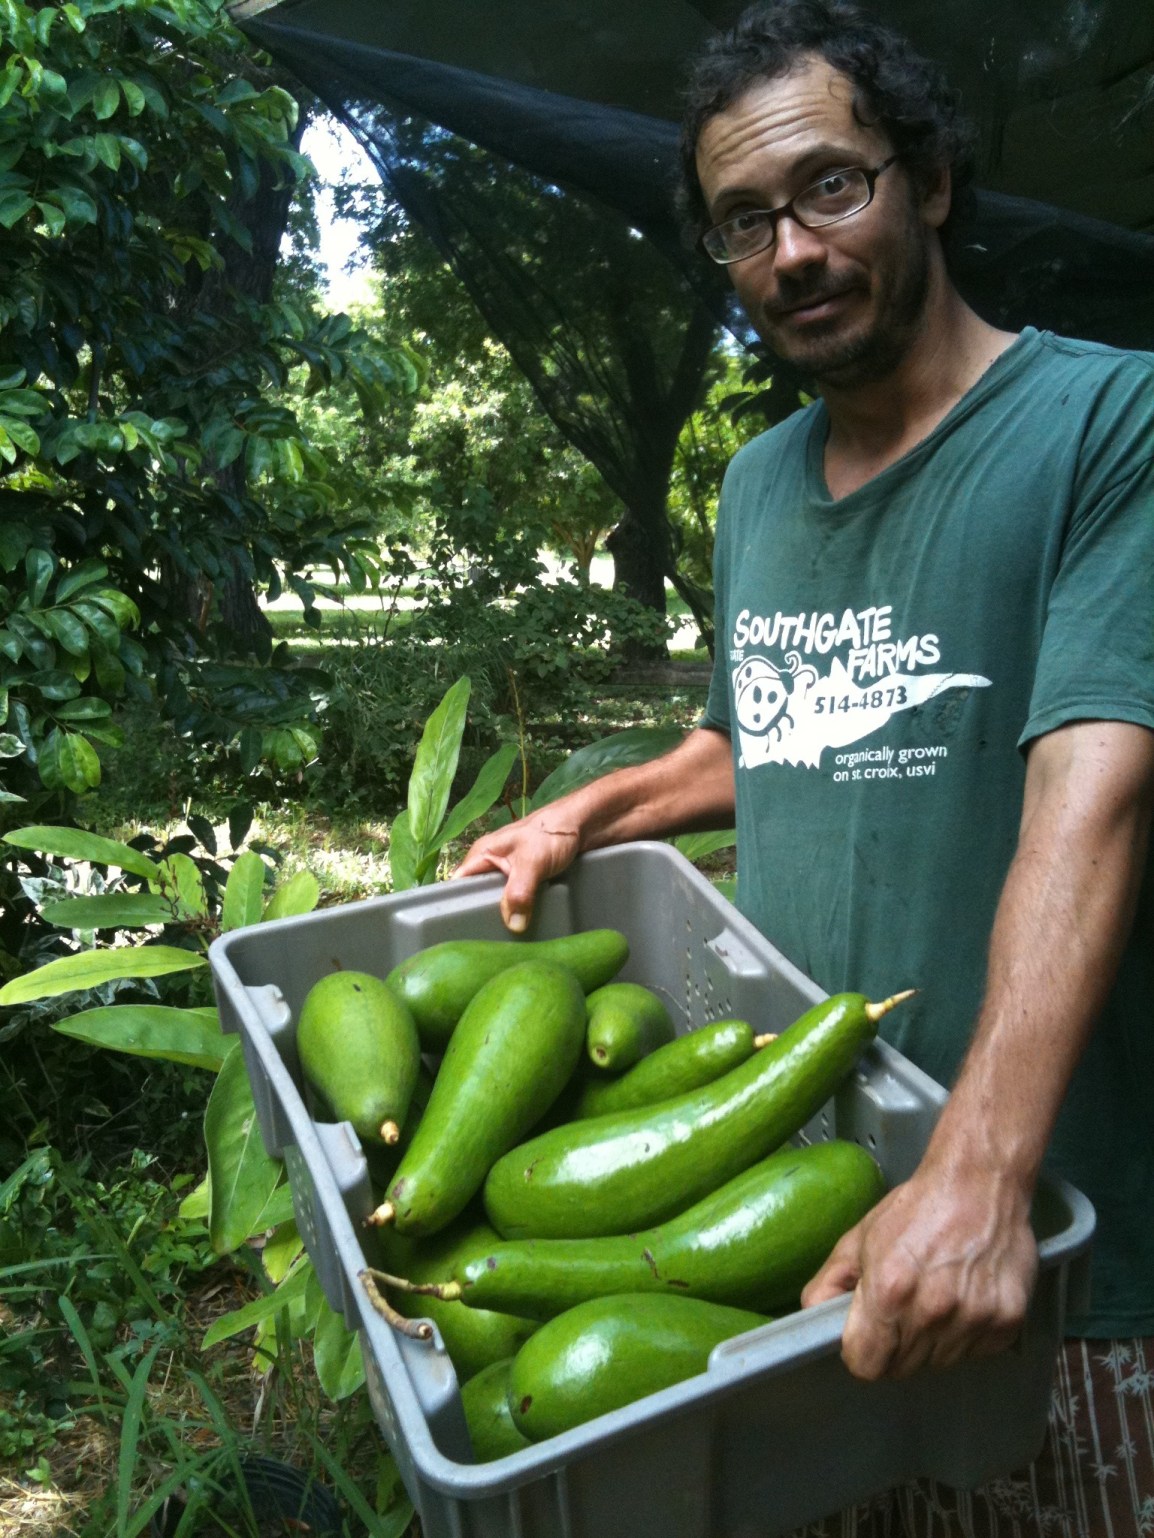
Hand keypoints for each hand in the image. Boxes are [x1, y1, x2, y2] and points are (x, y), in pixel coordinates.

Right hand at [453, 807, 584, 932]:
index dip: (455, 906)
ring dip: (505, 916)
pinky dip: (520, 912)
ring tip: (507, 939)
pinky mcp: (527, 881)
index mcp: (482, 854)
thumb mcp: (531, 863)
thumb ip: (519, 893)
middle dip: (482, 916)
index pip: (457, 884)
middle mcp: (492, 864)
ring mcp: (510, 873)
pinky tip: (525, 927)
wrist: (584, 824)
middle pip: (477, 896)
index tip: (461, 932)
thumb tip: (513, 926)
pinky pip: (517, 900)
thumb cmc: (551, 834)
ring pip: (499, 901)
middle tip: (487, 940)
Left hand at [800, 1160, 1037, 1379]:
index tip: (866, 1338)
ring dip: (933, 1342)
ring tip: (938, 1297)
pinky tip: (965, 1298)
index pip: (866, 1365)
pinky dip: (968, 1336)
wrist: (980, 1183)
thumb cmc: (917, 1208)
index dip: (861, 1352)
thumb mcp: (860, 1237)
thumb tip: (813, 1315)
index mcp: (889, 1292)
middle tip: (903, 1309)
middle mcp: (932, 1313)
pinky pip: (977, 1353)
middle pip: (903, 1369)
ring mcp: (973, 1320)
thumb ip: (830, 1281)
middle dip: (896, 1347)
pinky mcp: (1007, 1322)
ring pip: (940, 1364)